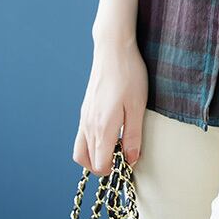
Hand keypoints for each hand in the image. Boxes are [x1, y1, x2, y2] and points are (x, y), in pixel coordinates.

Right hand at [73, 37, 148, 175]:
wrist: (112, 49)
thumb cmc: (129, 75)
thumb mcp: (137, 106)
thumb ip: (133, 135)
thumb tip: (130, 160)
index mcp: (102, 127)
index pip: (100, 165)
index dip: (114, 169)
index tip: (129, 161)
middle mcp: (88, 125)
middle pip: (88, 161)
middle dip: (103, 166)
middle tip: (122, 158)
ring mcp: (84, 117)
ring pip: (81, 150)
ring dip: (94, 157)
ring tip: (115, 148)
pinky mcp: (85, 109)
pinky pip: (82, 136)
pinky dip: (91, 144)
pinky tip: (109, 133)